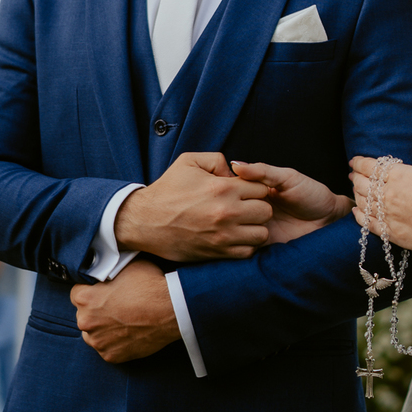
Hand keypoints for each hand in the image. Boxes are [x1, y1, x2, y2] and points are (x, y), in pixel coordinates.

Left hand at [70, 260, 179, 362]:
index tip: (102, 290)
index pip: (76, 293)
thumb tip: (104, 267)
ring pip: (93, 333)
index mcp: (85, 298)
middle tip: (116, 305)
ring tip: (123, 320)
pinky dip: (115, 342)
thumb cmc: (149, 285)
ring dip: (103, 328)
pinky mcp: (111, 356)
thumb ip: (107, 270)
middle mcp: (86, 322)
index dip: (90, 290)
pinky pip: (107, 348)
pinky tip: (128, 332)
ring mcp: (98, 341)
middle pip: (84, 314)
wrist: (171, 310)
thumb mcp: (125, 266)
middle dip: (96, 310)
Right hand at [114, 152, 271, 260]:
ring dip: (255, 228)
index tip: (245, 191)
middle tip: (245, 207)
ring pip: (261, 233)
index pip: (262, 188)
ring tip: (243, 223)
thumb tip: (235, 171)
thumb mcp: (189, 161)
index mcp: (223, 188)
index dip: (255, 188)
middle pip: (266, 211)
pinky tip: (235, 236)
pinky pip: (248, 251)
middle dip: (258, 207)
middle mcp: (227, 212)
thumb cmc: (167, 190)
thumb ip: (217, 159)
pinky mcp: (218, 252)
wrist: (145, 221)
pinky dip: (246, 245)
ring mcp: (224, 235)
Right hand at [229, 162, 351, 243]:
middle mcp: (250, 208)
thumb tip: (235, 165)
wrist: (328, 220)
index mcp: (254, 189)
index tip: (239, 191)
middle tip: (264, 207)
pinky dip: (247, 242)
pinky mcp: (260, 244)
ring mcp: (254, 227)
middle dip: (239, 210)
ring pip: (234, 229)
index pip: (230, 188)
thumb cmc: (311, 193)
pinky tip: (262, 234)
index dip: (230, 189)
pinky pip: (244, 246)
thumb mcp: (287, 177)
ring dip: (246, 226)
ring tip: (269, 220)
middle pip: (229, 210)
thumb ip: (262, 171)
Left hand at [350, 136, 411, 253]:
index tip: (355, 162)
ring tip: (355, 191)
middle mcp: (389, 193)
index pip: (370, 167)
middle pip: (362, 184)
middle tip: (353, 176)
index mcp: (398, 175)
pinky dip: (359, 216)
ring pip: (363, 203)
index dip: (359, 163)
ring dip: (356, 195)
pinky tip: (357, 212)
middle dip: (355, 178)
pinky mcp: (392, 233)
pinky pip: (368, 223)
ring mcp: (389, 214)